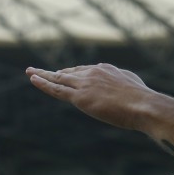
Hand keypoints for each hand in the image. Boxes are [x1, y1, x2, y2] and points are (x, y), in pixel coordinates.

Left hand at [26, 64, 154, 130]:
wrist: (142, 105)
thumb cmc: (142, 100)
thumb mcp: (133, 86)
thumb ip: (123, 83)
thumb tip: (124, 86)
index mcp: (106, 69)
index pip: (85, 71)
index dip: (73, 74)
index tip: (65, 75)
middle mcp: (93, 72)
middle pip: (69, 72)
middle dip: (55, 73)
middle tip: (41, 72)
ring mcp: (85, 84)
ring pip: (58, 79)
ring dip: (42, 75)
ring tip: (30, 72)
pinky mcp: (79, 97)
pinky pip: (56, 89)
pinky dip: (43, 84)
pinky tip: (33, 79)